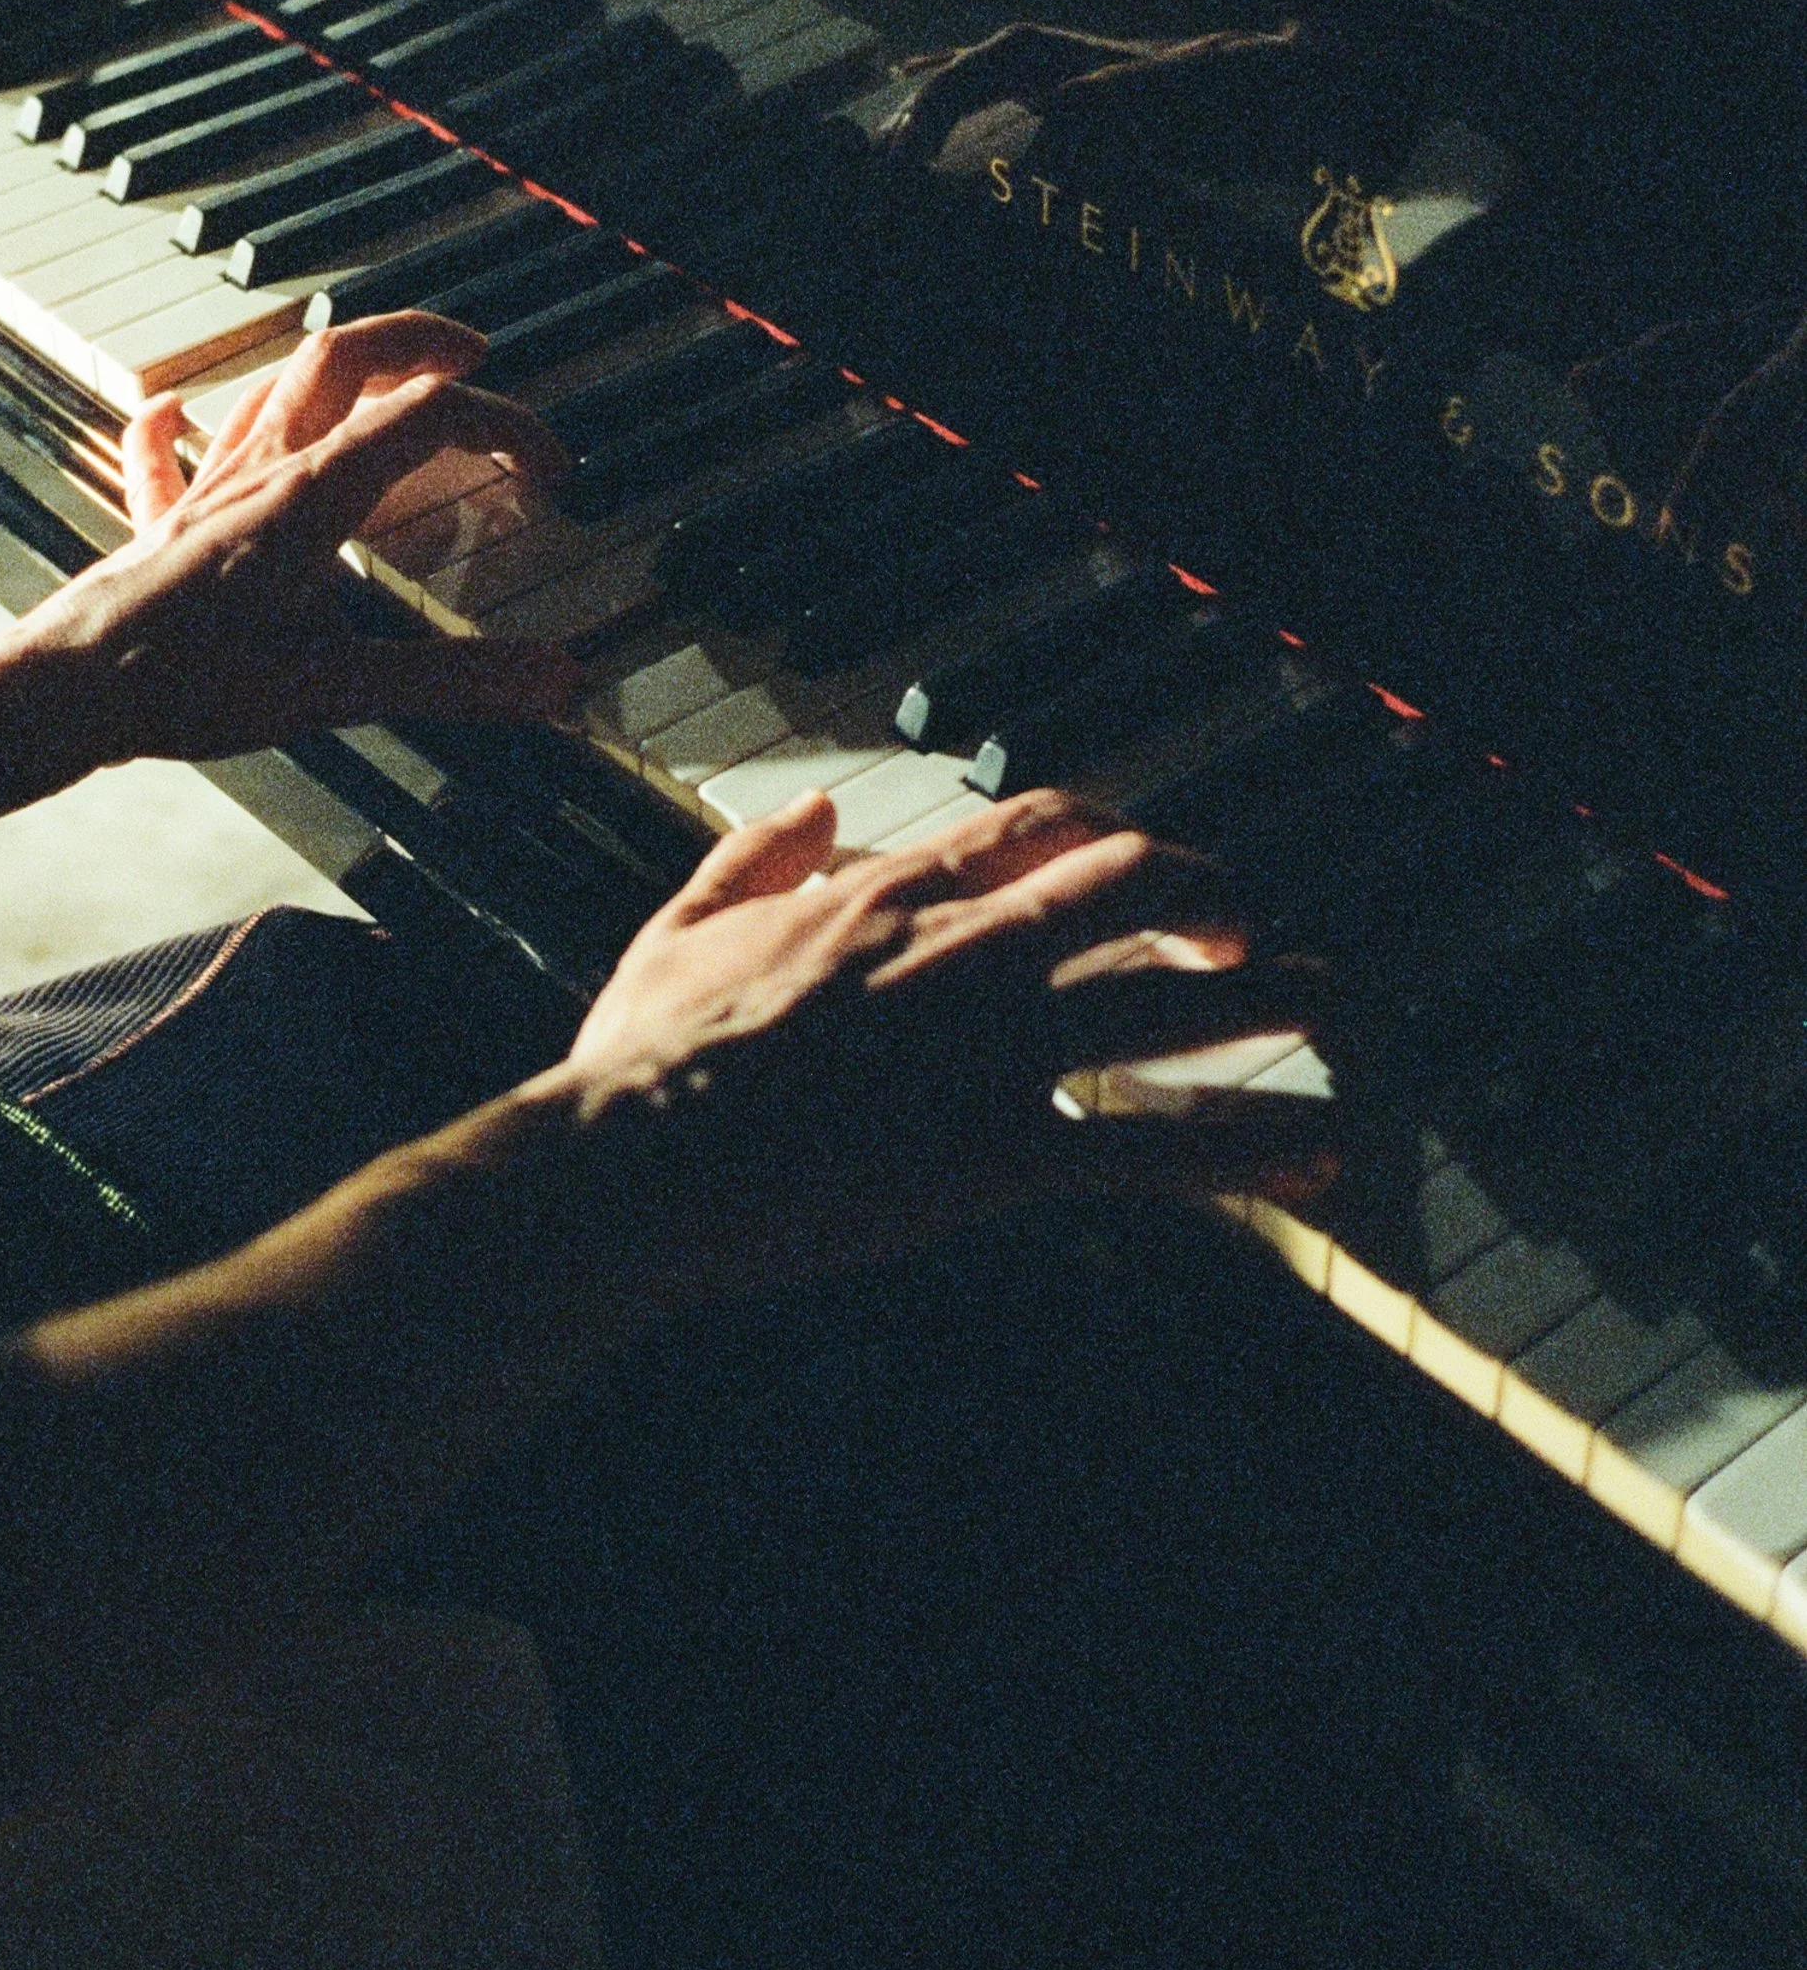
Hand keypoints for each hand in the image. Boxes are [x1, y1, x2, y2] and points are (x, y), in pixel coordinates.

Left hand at [0, 311, 582, 770]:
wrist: (58, 693)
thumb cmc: (177, 684)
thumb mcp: (329, 691)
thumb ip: (448, 682)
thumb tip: (554, 680)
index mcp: (311, 496)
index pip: (428, 419)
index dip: (505, 427)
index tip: (551, 472)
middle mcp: (259, 471)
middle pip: (345, 357)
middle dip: (419, 341)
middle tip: (474, 356)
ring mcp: (205, 490)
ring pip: (272, 385)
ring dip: (333, 364)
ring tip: (378, 369)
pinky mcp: (158, 525)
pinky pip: (163, 452)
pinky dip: (176, 423)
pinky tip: (171, 412)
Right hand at [566, 786, 1335, 1297]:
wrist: (635, 1161)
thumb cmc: (642, 1055)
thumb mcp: (678, 926)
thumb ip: (753, 856)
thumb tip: (812, 808)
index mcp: (889, 895)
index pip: (1037, 825)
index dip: (1110, 834)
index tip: (1141, 864)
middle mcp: (962, 952)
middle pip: (1132, 884)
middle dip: (1209, 900)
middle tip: (1247, 936)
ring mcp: (988, 1049)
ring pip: (1165, 1003)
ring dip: (1266, 999)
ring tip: (1333, 1002)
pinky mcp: (998, 1153)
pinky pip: (1151, 1148)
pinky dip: (1247, 1149)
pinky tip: (1316, 1155)